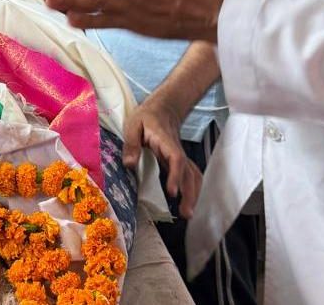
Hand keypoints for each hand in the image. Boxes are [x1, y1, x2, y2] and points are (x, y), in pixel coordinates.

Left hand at [123, 96, 201, 218]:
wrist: (162, 109)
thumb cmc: (145, 117)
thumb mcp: (133, 125)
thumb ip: (131, 143)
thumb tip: (129, 164)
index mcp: (165, 141)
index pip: (175, 158)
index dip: (176, 175)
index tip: (173, 192)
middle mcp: (176, 151)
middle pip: (189, 172)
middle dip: (189, 193)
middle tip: (185, 213)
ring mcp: (180, 157)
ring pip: (193, 176)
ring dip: (193, 194)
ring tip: (188, 214)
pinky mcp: (179, 162)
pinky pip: (190, 176)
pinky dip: (193, 190)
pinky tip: (189, 203)